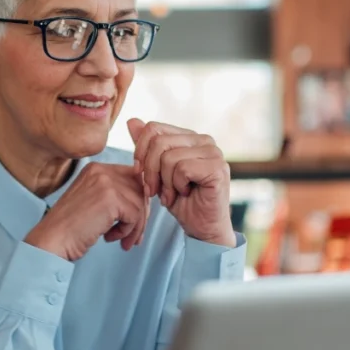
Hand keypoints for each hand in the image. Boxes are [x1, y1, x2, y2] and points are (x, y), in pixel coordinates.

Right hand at [24, 162, 149, 261]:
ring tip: (122, 240)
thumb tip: (146, 201)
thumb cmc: (71, 228)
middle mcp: (101, 170)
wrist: (52, 240)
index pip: (133, 178)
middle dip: (141, 215)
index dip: (137, 200)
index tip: (132, 220)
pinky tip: (111, 238)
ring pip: (140, 204)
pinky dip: (128, 231)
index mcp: (96, 168)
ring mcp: (106, 182)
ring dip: (135, 227)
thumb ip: (115, 195)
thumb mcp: (93, 202)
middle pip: (140, 189)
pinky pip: (135, 215)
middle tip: (133, 235)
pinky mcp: (111, 199)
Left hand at [127, 119, 235, 247]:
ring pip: (169, 157)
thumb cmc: (181, 201)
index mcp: (189, 137)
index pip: (153, 128)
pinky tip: (185, 194)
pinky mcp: (217, 168)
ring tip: (171, 194)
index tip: (139, 174)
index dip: (140, 151)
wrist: (202, 228)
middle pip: (159, 142)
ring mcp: (213, 152)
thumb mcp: (156, 173)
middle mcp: (204, 140)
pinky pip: (182, 168)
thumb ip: (147, 148)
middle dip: (150, 171)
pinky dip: (177, 186)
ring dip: (164, 183)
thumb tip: (132, 121)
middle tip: (154, 191)